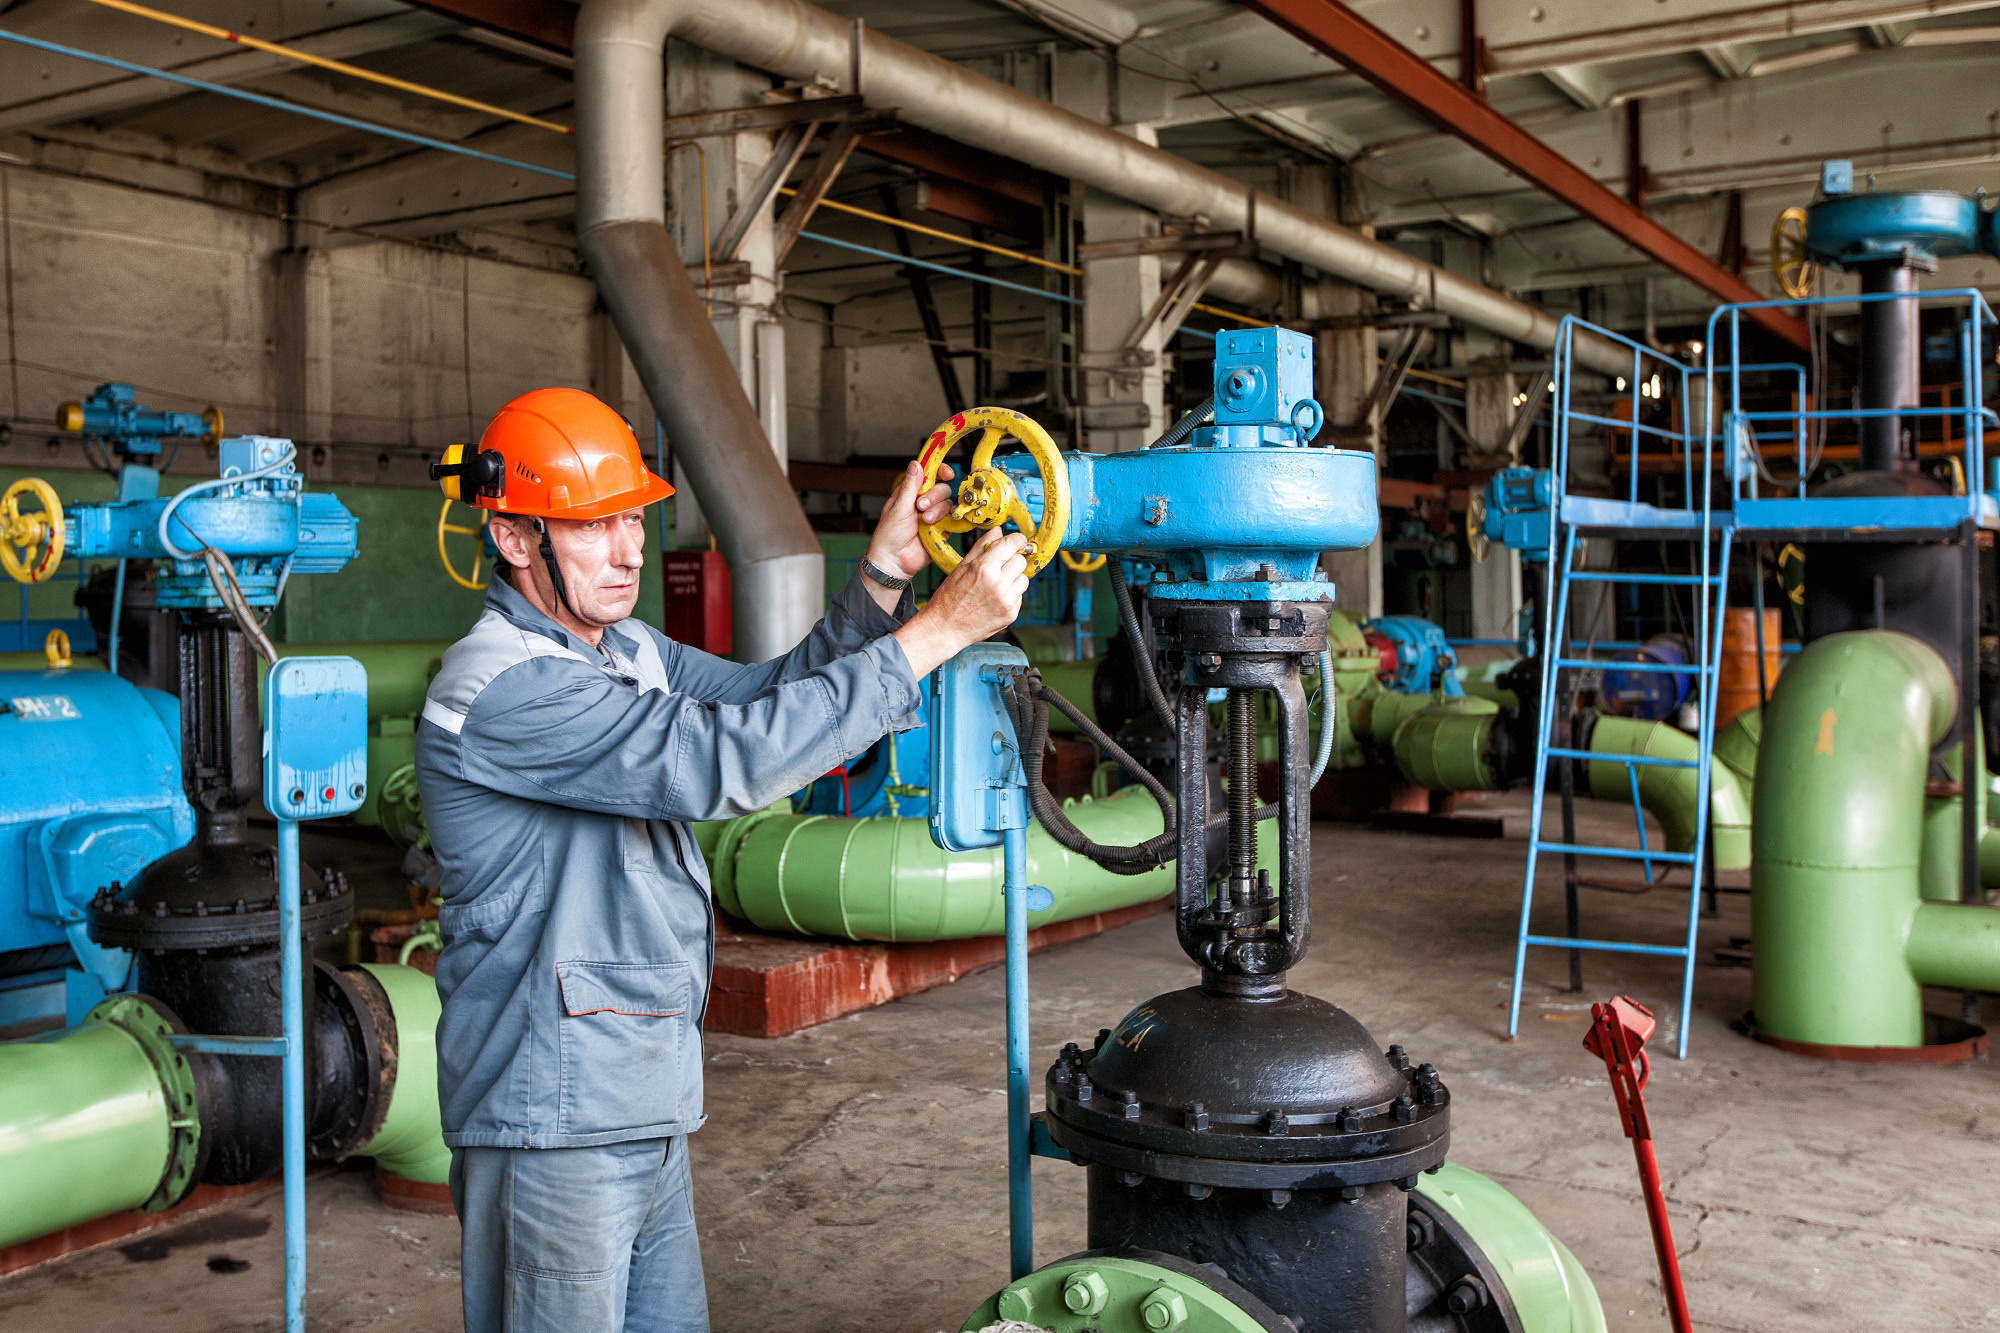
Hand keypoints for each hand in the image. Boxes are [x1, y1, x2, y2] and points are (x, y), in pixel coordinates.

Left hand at [867, 461, 955, 582]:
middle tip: (920, 506)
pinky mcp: (942, 528)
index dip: (940, 471)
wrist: (894, 561)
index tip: (946, 473)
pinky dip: (948, 520)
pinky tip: (938, 525)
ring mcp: (934, 514)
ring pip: (947, 503)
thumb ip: (909, 486)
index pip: (929, 474)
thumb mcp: (898, 508)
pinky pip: (952, 519)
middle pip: (941, 488)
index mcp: (910, 492)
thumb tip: (915, 464)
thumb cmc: (889, 535)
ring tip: (925, 522)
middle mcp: (923, 501)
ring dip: (937, 511)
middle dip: (934, 496)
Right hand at [891, 530, 1030, 676]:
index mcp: (984, 568)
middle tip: (1001, 565)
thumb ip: (982, 546)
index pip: (1012, 544)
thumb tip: (998, 530)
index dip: (1017, 539)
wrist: (945, 628)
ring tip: (996, 584)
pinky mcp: (1011, 614)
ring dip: (1014, 578)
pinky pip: (1020, 595)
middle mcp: (998, 584)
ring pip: (1024, 578)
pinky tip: (995, 598)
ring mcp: (1006, 601)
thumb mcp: (962, 566)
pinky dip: (1011, 594)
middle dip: (1013, 559)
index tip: (1017, 540)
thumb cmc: (950, 597)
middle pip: (1021, 560)